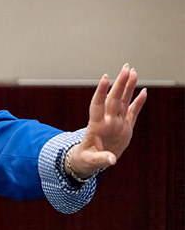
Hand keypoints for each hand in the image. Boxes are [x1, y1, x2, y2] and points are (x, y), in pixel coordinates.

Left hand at [68, 64, 146, 178]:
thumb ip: (101, 159)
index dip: (100, 92)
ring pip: (123, 102)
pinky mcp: (124, 128)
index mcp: (96, 127)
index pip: (98, 105)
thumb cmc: (86, 159)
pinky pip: (132, 112)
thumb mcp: (91, 162)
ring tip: (133, 72)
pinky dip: (138, 102)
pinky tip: (143, 91)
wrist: (88, 160)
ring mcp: (116, 123)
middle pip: (113, 99)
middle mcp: (107, 121)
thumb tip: (111, 160)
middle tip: (126, 68)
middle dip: (120, 83)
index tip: (105, 78)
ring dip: (127, 87)